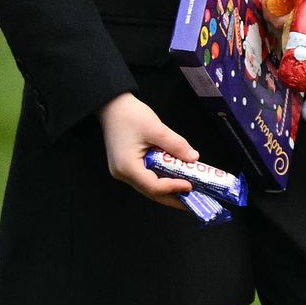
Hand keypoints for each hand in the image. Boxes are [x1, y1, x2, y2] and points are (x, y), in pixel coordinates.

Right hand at [97, 92, 197, 209]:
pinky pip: (145, 177)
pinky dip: (159, 178)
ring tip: (186, 190)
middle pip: (151, 192)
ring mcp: (122, 171)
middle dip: (172, 197)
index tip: (191, 185)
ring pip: (148, 186)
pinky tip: (172, 176)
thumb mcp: (156, 128)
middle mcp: (123, 174)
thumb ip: (175, 145)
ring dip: (167, 188)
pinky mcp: (125, 165)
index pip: (154, 186)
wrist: (111, 104)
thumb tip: (194, 158)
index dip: (173, 187)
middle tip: (192, 199)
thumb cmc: (130, 115)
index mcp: (127, 167)